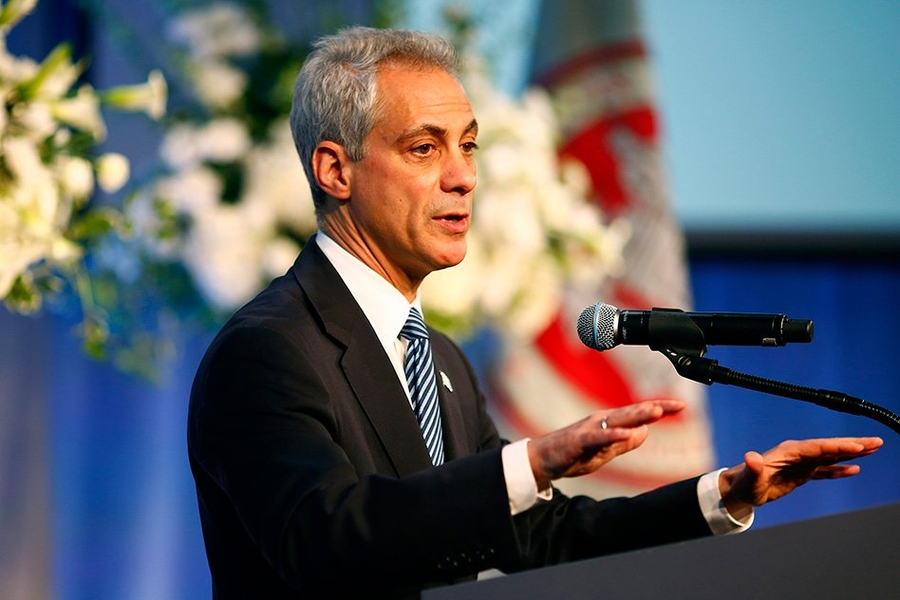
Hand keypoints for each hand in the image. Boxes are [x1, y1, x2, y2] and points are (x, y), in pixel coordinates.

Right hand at [527, 400, 685, 489]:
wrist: (542, 460)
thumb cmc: (573, 454)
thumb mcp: (605, 452)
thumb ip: (624, 443)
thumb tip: (646, 432)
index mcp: (609, 423)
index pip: (639, 415)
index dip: (660, 409)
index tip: (681, 405)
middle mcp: (601, 421)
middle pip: (632, 413)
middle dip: (654, 408)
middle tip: (677, 405)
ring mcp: (590, 429)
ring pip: (618, 420)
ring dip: (638, 416)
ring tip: (657, 412)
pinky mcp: (579, 440)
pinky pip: (598, 437)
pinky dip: (613, 434)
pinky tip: (627, 434)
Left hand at [718, 437, 883, 518]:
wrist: (740, 489)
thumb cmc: (744, 483)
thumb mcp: (749, 477)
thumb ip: (753, 467)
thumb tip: (751, 457)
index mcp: (788, 452)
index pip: (817, 447)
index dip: (837, 446)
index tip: (856, 446)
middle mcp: (797, 454)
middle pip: (829, 447)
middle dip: (852, 444)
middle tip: (875, 442)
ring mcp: (800, 463)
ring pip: (830, 456)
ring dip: (851, 453)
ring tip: (873, 449)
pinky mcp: (801, 473)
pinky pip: (824, 470)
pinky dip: (839, 469)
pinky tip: (854, 469)